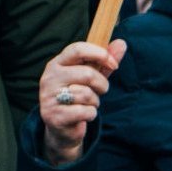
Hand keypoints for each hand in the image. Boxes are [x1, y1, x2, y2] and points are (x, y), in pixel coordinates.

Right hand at [39, 40, 126, 166]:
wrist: (61, 127)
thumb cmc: (77, 97)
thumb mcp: (91, 77)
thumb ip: (104, 61)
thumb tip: (122, 43)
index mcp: (57, 64)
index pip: (77, 49)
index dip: (99, 54)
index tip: (114, 63)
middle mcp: (49, 78)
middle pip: (87, 74)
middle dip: (102, 85)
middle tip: (100, 91)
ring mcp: (49, 97)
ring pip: (87, 94)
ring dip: (95, 102)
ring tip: (87, 104)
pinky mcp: (54, 115)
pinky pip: (85, 112)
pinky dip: (90, 115)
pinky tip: (82, 115)